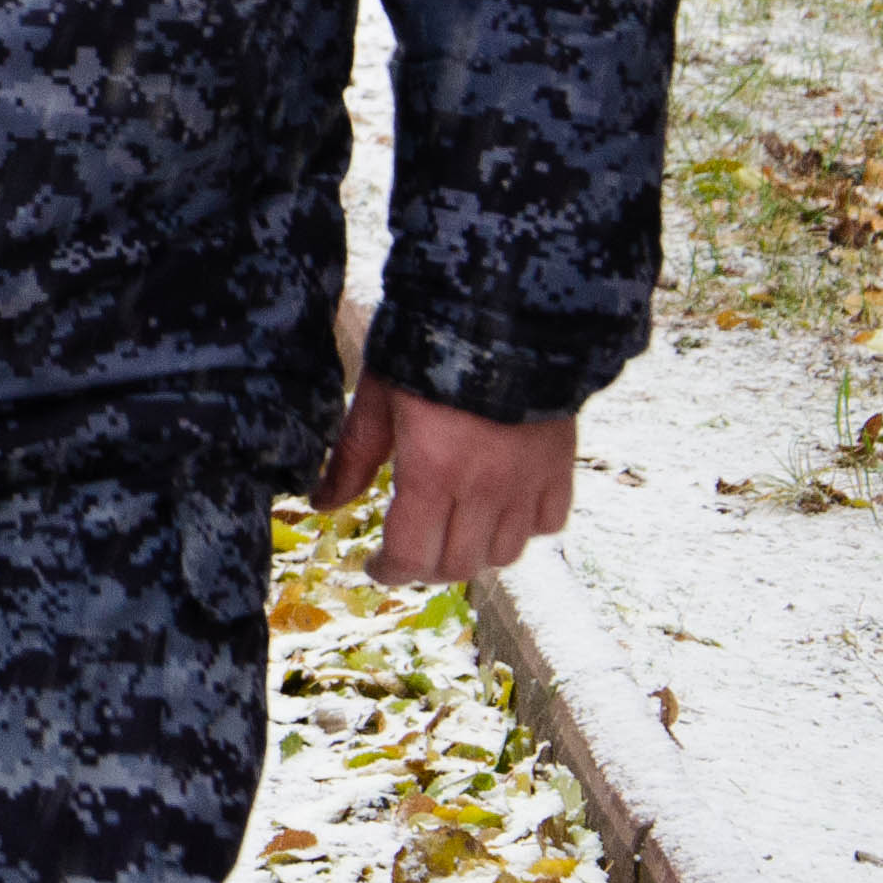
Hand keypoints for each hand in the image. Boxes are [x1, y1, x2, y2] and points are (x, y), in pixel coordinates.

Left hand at [316, 373, 574, 582]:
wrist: (502, 311)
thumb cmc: (425, 348)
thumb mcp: (376, 398)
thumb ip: (351, 457)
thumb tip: (323, 502)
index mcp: (432, 472)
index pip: (412, 555)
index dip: (390, 570)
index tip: (375, 566)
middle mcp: (484, 489)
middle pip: (459, 564)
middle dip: (426, 566)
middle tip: (409, 550)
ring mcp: (527, 482)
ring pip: (506, 554)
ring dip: (474, 553)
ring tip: (452, 531)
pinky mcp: (560, 467)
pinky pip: (548, 524)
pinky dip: (523, 529)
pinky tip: (500, 509)